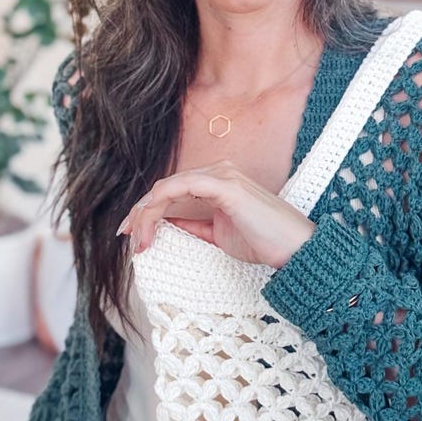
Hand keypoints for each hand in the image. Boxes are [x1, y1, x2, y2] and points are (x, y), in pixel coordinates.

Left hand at [117, 160, 315, 268]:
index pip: (172, 190)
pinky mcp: (224, 185)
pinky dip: (159, 206)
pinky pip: (180, 188)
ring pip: (167, 187)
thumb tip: (167, 225)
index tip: (132, 234)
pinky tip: (150, 226)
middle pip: (165, 187)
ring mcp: (222, 176)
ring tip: (138, 239)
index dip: (148, 211)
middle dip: (140, 213)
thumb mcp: (219, 235)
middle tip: (126, 236)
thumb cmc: (264, 241)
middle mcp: (218, 172)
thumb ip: (194, 225)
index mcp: (218, 181)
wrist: (295, 248)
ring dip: (146, 214)